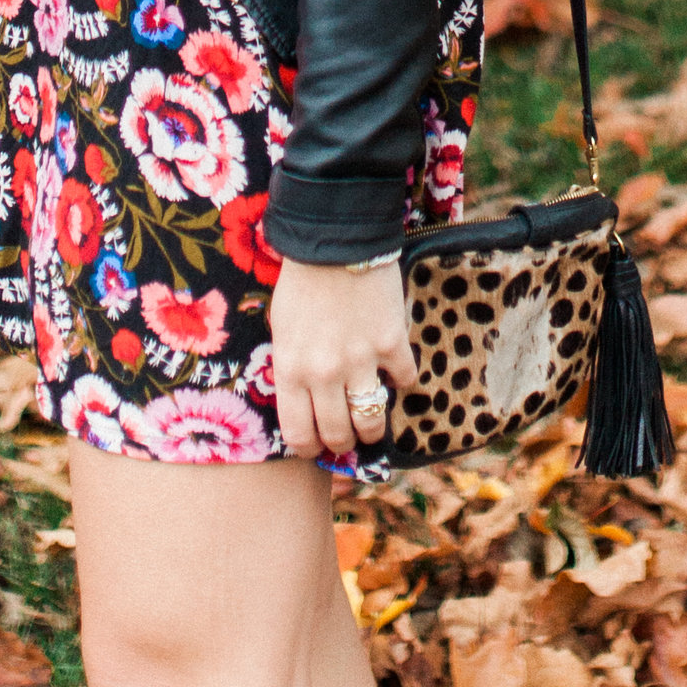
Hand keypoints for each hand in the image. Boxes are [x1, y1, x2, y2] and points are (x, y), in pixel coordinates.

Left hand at [270, 254, 414, 462]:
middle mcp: (324, 373)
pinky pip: (404, 380)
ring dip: (372, 425)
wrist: (336, 239)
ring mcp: (361, 359)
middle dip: (342, 441)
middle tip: (346, 434)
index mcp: (291, 369)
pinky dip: (400, 380)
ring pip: (372, 420)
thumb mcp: (282, 330)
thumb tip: (305, 404)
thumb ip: (292, 369)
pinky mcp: (392, 342)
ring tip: (371, 416)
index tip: (315, 444)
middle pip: (338, 434)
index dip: (309, 447)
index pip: (298, 434)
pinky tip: (392, 367)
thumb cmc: (302, 283)